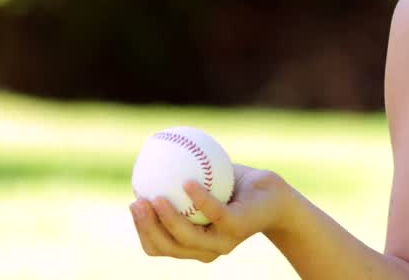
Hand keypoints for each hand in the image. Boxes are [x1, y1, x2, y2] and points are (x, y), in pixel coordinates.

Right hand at [130, 163, 291, 262]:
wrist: (275, 195)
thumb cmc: (237, 189)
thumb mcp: (206, 184)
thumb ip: (180, 178)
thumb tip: (150, 160)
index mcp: (193, 243)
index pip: (158, 246)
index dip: (141, 230)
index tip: (133, 203)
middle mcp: (205, 249)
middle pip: (166, 247)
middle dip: (146, 228)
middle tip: (137, 201)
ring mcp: (222, 241)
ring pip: (185, 237)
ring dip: (166, 218)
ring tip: (154, 197)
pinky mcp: (237, 227)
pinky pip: (213, 213)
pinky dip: (199, 199)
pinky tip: (187, 183)